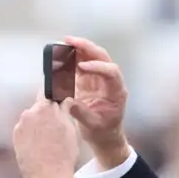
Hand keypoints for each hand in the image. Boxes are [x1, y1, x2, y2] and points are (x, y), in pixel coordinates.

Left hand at [13, 95, 78, 177]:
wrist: (48, 177)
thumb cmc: (63, 154)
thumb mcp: (71, 130)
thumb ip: (66, 111)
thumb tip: (66, 100)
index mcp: (44, 107)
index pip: (46, 94)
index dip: (53, 100)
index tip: (58, 105)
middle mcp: (28, 114)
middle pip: (37, 109)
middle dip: (45, 115)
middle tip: (56, 128)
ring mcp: (19, 127)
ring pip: (30, 121)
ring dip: (37, 126)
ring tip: (47, 141)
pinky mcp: (15, 140)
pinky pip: (24, 133)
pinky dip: (30, 137)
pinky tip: (39, 148)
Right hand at [63, 36, 129, 168]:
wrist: (105, 136)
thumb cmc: (103, 132)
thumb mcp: (93, 126)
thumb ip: (81, 113)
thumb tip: (67, 101)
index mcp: (117, 91)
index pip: (111, 72)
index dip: (98, 67)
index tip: (82, 67)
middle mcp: (110, 81)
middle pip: (102, 57)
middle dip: (87, 47)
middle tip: (70, 41)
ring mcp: (99, 79)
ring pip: (92, 57)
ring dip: (79, 49)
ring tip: (64, 43)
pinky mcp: (89, 81)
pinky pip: (82, 65)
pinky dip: (72, 58)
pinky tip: (61, 54)